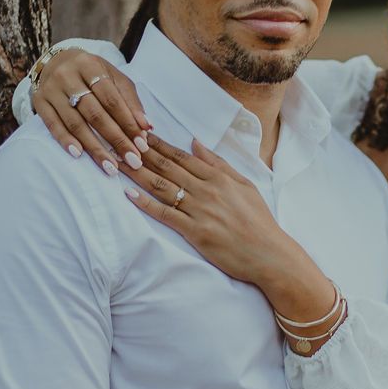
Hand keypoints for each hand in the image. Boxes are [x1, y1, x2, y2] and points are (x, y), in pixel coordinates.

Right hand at [30, 49, 152, 171]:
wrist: (56, 62)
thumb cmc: (92, 74)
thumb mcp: (114, 78)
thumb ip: (130, 101)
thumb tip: (146, 127)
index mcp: (90, 65)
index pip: (112, 98)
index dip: (128, 123)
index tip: (141, 145)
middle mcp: (67, 75)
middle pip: (94, 112)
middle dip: (115, 139)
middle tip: (132, 161)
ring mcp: (50, 89)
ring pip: (74, 122)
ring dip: (94, 147)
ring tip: (110, 167)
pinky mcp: (39, 101)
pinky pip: (52, 124)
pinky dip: (65, 140)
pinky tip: (79, 154)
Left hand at [122, 135, 302, 287]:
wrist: (270, 254)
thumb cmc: (259, 221)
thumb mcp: (244, 185)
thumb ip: (218, 164)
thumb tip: (195, 142)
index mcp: (219, 177)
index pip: (181, 157)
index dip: (158, 145)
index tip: (139, 134)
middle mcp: (207, 190)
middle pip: (167, 168)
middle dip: (140, 154)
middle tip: (118, 142)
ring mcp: (200, 211)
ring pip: (162, 187)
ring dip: (137, 174)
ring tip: (117, 163)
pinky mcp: (195, 232)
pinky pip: (165, 214)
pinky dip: (145, 203)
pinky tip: (129, 194)